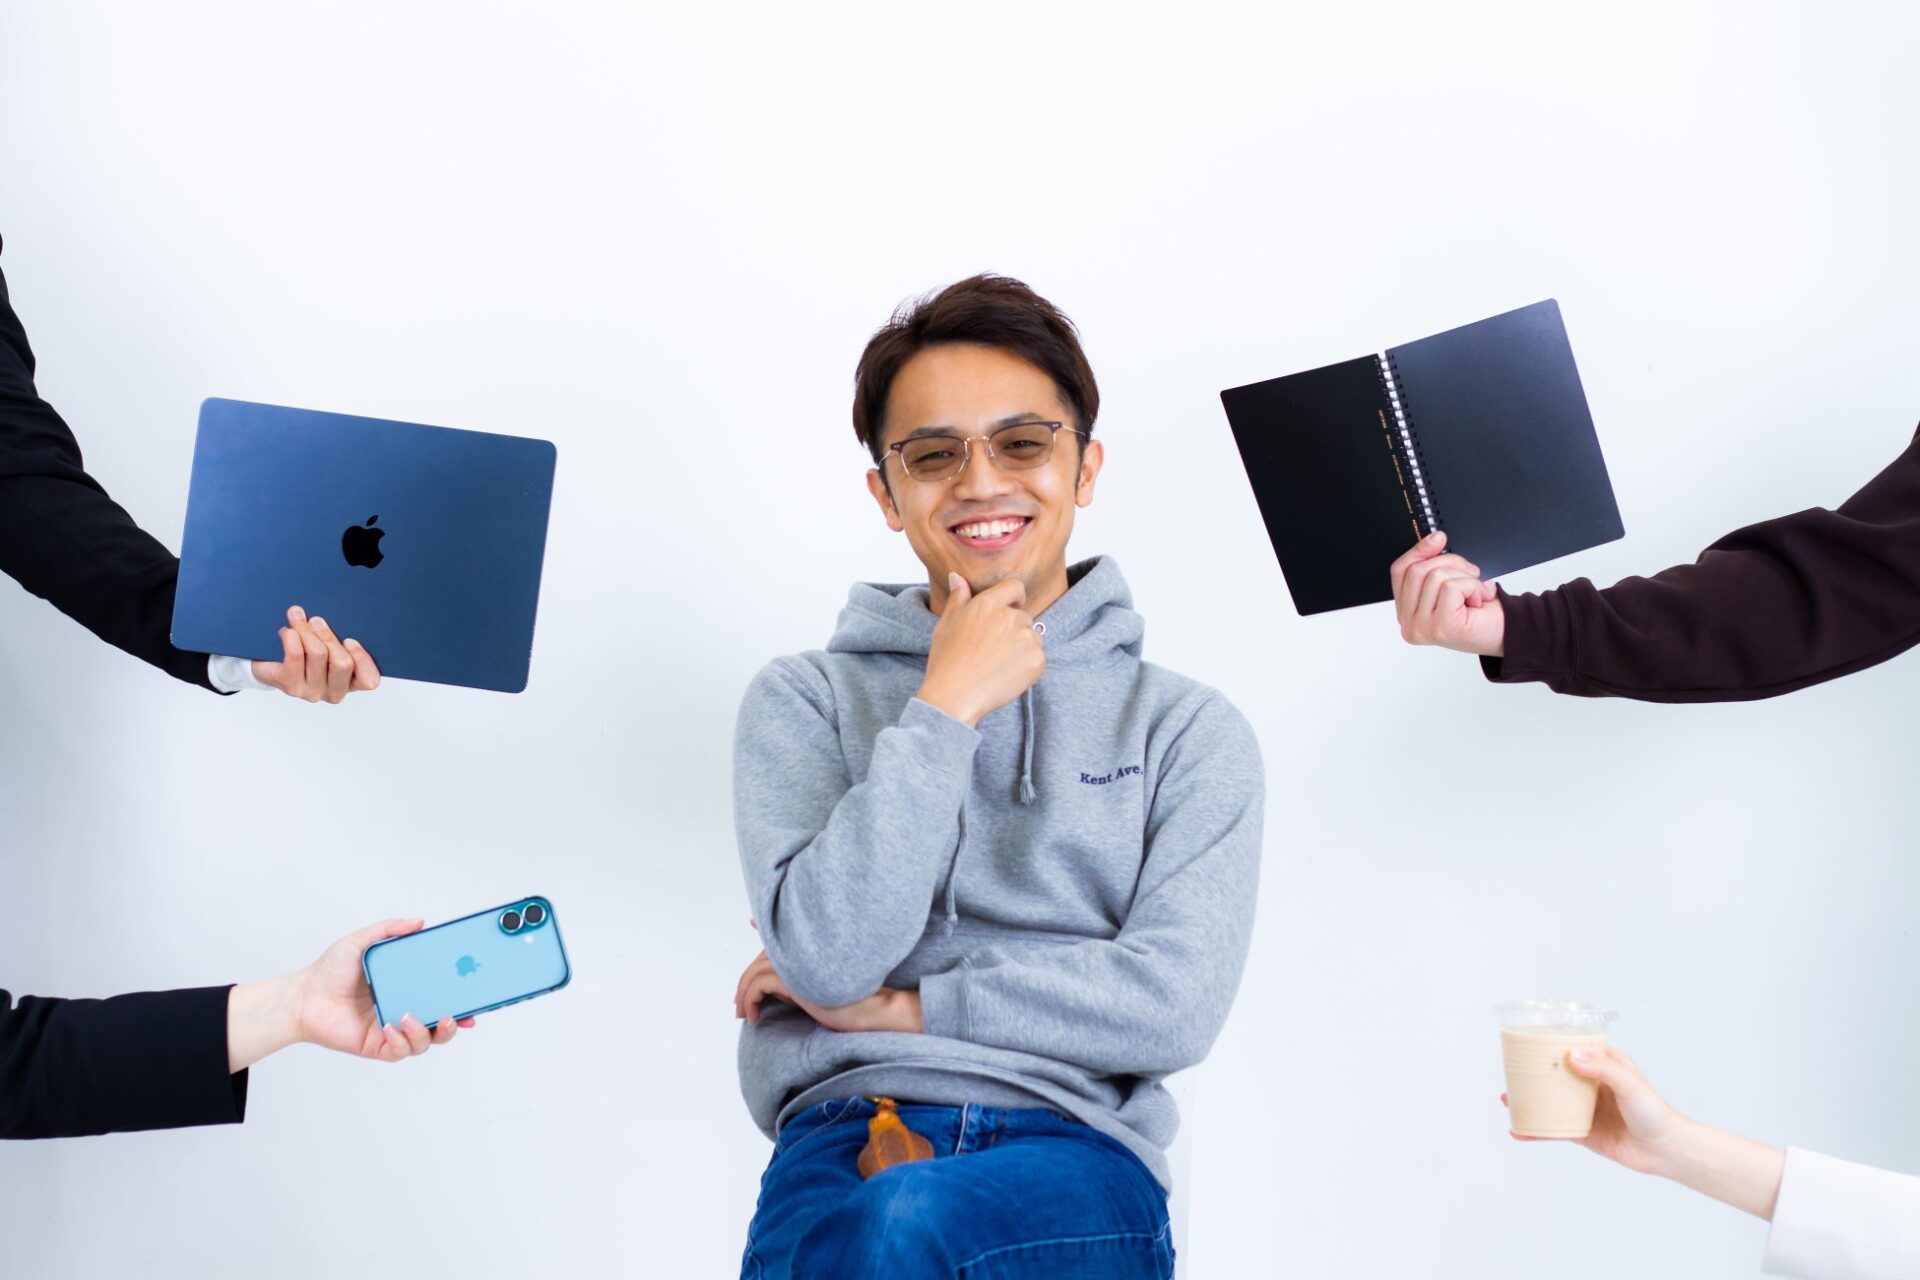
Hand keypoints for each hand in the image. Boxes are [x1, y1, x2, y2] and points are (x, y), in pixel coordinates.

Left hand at [227, 918, 474, 1072]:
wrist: (303, 997)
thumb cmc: (329, 971)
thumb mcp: (361, 942)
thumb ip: (389, 930)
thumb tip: (419, 922)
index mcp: (405, 988)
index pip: (441, 996)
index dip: (461, 1002)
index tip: (474, 1000)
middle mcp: (403, 1011)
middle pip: (440, 1025)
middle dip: (453, 1025)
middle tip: (455, 1016)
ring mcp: (391, 1031)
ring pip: (423, 1042)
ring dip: (424, 1032)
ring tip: (411, 1017)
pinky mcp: (376, 1046)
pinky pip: (398, 1051)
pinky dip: (400, 1040)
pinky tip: (390, 1025)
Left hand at [252, 605, 380, 702]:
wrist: (272, 667)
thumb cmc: (305, 655)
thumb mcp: (330, 648)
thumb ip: (340, 641)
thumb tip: (336, 619)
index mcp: (351, 683)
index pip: (369, 680)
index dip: (363, 660)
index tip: (349, 639)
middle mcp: (333, 693)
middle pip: (342, 663)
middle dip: (329, 636)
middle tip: (317, 620)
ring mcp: (312, 692)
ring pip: (318, 654)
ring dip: (307, 631)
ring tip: (297, 617)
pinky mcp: (291, 686)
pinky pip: (295, 656)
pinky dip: (292, 638)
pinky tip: (288, 631)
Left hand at [733, 949, 921, 1033]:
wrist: (870, 1009)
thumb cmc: (848, 1000)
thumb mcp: (816, 987)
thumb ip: (797, 977)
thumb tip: (783, 979)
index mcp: (808, 945)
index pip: (774, 938)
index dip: (758, 938)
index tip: (749, 935)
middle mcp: (800, 948)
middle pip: (759, 961)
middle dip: (744, 983)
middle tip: (739, 1008)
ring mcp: (796, 962)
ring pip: (754, 973)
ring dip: (743, 996)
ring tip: (744, 1015)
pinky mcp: (793, 979)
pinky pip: (757, 985)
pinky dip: (749, 1000)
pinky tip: (754, 1016)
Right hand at [916, 574, 1045, 726]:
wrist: (954, 696)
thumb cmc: (947, 660)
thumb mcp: (946, 624)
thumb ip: (958, 597)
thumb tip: (957, 576)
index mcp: (988, 604)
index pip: (1015, 587)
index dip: (1013, 598)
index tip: (1008, 609)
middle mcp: (1010, 617)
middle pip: (1023, 616)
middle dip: (1012, 628)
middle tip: (992, 649)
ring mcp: (1026, 639)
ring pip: (1032, 636)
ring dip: (1022, 646)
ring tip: (998, 663)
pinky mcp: (1036, 660)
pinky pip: (1038, 657)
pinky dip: (1027, 665)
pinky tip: (1006, 674)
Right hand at [1390, 532, 1504, 655]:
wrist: (1506, 632)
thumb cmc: (1480, 611)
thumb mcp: (1450, 582)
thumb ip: (1434, 565)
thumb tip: (1435, 538)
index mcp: (1407, 612)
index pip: (1400, 572)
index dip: (1418, 550)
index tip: (1439, 538)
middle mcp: (1409, 623)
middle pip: (1417, 570)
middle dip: (1451, 563)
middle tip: (1471, 574)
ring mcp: (1422, 627)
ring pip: (1435, 576)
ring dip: (1466, 579)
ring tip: (1476, 593)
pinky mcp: (1441, 627)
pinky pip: (1451, 587)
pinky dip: (1472, 587)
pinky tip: (1478, 601)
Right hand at [1503, 1043, 1685, 1174]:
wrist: (1666, 1151)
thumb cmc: (1655, 1112)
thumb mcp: (1630, 1084)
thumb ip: (1603, 1068)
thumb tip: (1571, 1056)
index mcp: (1605, 1065)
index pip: (1574, 1047)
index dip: (1553, 1042)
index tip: (1529, 1039)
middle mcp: (1592, 1085)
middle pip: (1557, 1074)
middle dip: (1533, 1071)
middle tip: (1511, 1069)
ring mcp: (1586, 1109)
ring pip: (1551, 1100)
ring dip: (1529, 1100)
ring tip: (1507, 1099)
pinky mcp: (1583, 1132)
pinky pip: (1554, 1129)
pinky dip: (1536, 1130)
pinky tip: (1520, 1132)